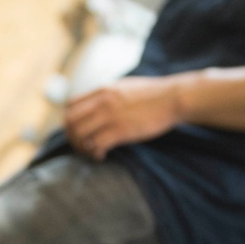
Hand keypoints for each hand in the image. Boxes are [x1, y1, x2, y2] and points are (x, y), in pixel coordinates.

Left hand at [65, 76, 182, 158]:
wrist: (173, 98)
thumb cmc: (153, 94)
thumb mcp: (125, 87)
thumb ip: (108, 95)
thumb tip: (98, 105)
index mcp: (102, 91)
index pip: (70, 105)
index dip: (71, 121)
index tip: (79, 130)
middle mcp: (102, 102)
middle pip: (70, 121)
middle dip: (72, 137)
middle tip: (82, 146)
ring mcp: (111, 116)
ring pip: (80, 134)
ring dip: (82, 147)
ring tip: (91, 152)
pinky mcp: (122, 130)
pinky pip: (96, 145)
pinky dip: (95, 153)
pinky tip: (102, 156)